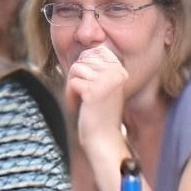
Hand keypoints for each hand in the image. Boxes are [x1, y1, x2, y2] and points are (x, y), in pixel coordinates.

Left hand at [63, 43, 131, 162]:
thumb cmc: (99, 114)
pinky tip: (79, 108)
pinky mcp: (94, 92)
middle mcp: (116, 73)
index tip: (88, 89)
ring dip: (72, 87)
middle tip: (82, 97)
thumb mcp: (102, 86)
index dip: (83, 71)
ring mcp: (106, 81)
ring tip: (81, 102)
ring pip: (75, 69)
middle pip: (82, 60)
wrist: (103, 139)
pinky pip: (72, 83)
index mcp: (120, 69)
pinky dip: (70, 96)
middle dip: (76, 79)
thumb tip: (84, 51)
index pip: (92, 54)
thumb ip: (96, 69)